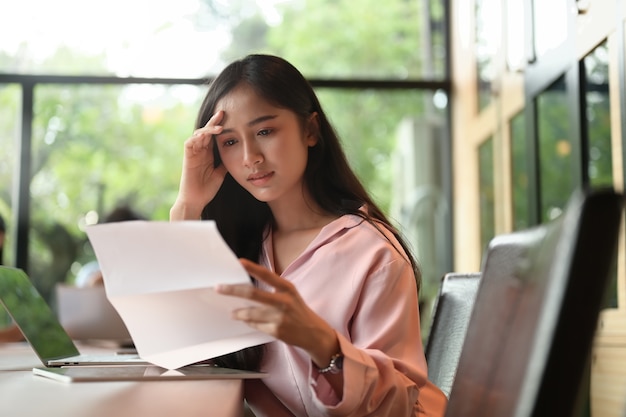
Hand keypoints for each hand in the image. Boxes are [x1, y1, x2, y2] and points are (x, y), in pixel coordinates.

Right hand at [171, 111, 227, 219]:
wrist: (196, 200)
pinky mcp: (187, 157)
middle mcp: (200, 151)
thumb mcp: (221, 173)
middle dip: (214, 121)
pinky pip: (189, 143)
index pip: (213, 136)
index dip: (220, 126)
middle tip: (222, 112)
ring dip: (207, 128)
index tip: (231, 118)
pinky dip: (196, 137)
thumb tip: (236, 155)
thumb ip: (225, 163)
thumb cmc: (207, 189)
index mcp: (208, 153)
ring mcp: (193, 153)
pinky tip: (205, 135)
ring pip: (198, 134)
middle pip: (206, 131)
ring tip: (219, 126)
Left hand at [217, 258, 339, 367]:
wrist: (314, 332)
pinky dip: (250, 323)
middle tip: (219, 288)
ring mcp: (279, 317)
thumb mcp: (290, 294)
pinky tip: (248, 321)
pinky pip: (256, 325)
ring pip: (250, 313)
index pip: (267, 275)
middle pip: (253, 294)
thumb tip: (246, 288)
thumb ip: (272, 289)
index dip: (252, 268)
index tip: (239, 262)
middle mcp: (284, 301)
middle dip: (233, 290)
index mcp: (287, 288)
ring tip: (232, 312)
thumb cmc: (297, 310)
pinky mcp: (276, 331)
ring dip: (238, 312)